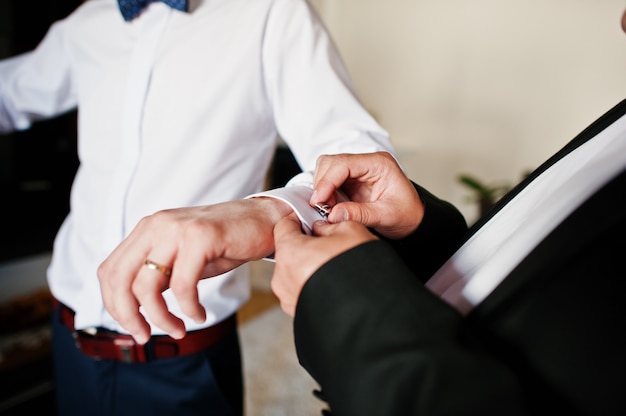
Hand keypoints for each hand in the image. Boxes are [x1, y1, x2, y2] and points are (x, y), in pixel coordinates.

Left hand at [97, 197, 291, 342]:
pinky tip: (199, 315)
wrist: (263, 220)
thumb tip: (133, 308)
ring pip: (147, 284)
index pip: (109, 271)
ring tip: (179, 329)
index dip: (114, 305)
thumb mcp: (182, 258)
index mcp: (147, 229)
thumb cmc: (224, 243)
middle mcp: (156, 225)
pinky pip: (183, 285)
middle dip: (128, 316)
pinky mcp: (201, 237)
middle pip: (120, 278)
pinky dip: (189, 308)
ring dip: (160, 317)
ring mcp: (177, 229)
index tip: (133, 325)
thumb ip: (158, 275)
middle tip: (144, 335)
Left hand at [271, 214, 376, 315]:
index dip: (299, 219)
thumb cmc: (360, 271)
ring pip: (294, 272)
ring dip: (309, 265)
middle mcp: (283, 278)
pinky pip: (301, 290)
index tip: (311, 219)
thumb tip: (321, 228)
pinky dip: (313, 283)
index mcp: (290, 253)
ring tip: (333, 265)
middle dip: (306, 244)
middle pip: (288, 251)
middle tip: (328, 243)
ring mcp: (289, 298)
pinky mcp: (298, 312)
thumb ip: (329, 225)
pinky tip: (332, 281)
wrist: (370, 310)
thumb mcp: (350, 231)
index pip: (283, 226)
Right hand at [310, 152, 423, 238]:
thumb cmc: (407, 215)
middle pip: (331, 162)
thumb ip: (360, 214)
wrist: (414, 220)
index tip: (319, 200)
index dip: (327, 181)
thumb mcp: (386, 217)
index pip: (343, 163)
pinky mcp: (351, 181)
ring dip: (322, 189)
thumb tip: (333, 214)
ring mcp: (357, 171)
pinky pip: (329, 181)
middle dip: (322, 185)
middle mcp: (366, 163)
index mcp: (378, 164)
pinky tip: (331, 207)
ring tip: (329, 208)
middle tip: (323, 207)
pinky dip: (325, 194)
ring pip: (326, 170)